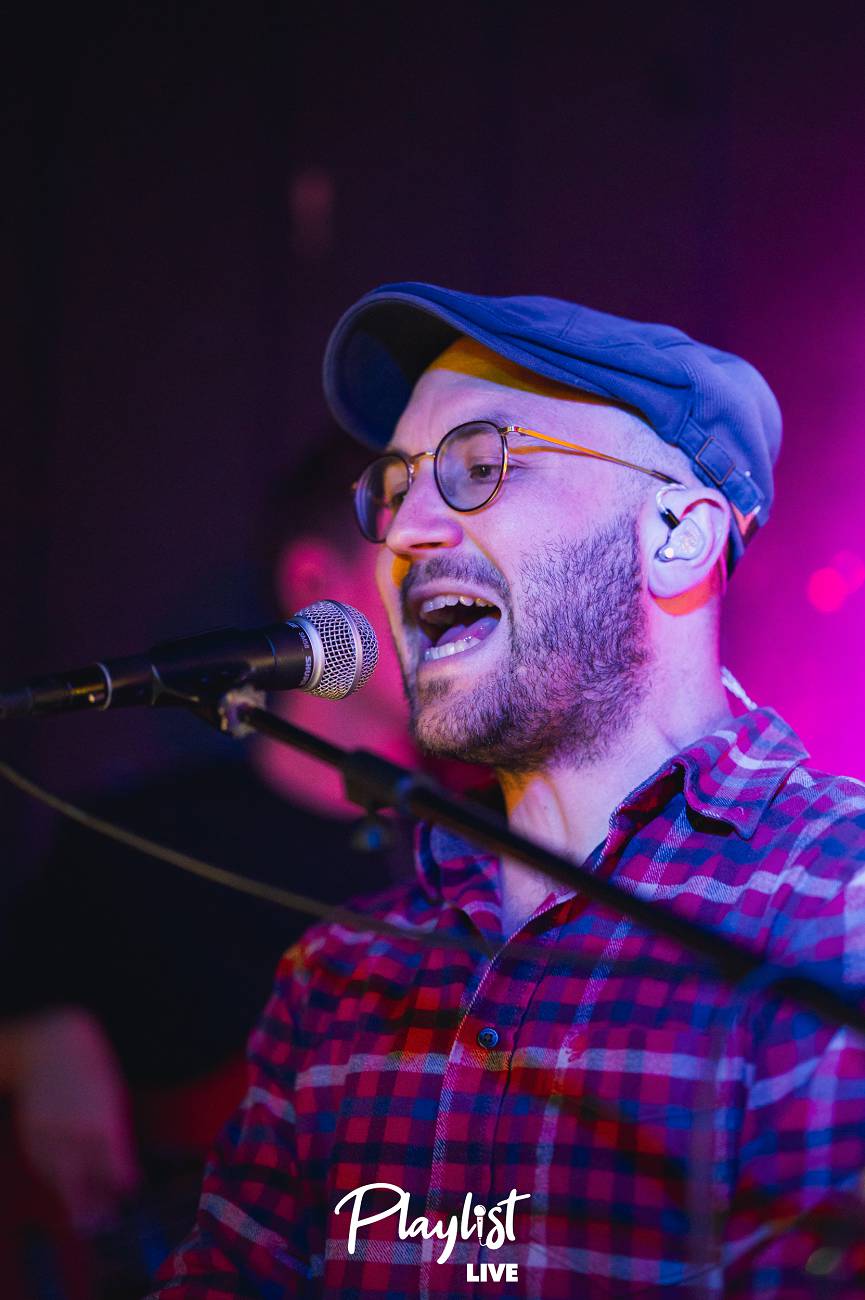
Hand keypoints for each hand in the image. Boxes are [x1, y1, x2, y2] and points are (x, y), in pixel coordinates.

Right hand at [12, 1007, 139, 1230]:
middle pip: (86, 1176)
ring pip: (61, 1176)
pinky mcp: (30, 1132)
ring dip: (72, 1199)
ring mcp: (49, 1132)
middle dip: (94, 1202)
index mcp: (102, 1117)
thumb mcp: (112, 1092)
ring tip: (84, 1219)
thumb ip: (114, 1127)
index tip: (129, 1190)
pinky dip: (53, 1178)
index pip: (114, 1160)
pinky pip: (43, 1164)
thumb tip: (118, 1161)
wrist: (49, 1044)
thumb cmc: (89, 1064)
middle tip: (104, 1222)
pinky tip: (61, 1188)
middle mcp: (75, 1129)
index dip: (122, 1178)